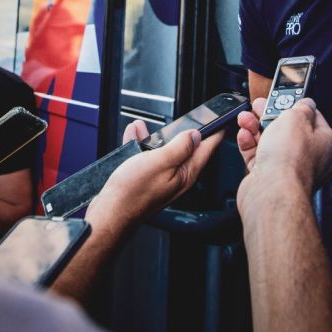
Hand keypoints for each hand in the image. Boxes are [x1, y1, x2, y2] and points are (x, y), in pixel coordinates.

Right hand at [85, 121, 223, 233]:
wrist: (111, 212)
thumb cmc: (133, 192)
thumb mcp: (160, 162)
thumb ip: (180, 147)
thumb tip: (195, 135)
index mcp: (186, 173)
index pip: (207, 148)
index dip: (215, 131)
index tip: (220, 119)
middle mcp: (178, 177)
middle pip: (187, 147)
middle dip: (180, 130)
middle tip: (179, 119)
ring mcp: (163, 178)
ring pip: (164, 150)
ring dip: (155, 137)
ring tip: (143, 128)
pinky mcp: (148, 179)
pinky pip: (148, 156)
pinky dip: (141, 145)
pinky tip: (134, 137)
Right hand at [236, 97, 331, 213]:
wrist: (271, 192)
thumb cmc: (290, 160)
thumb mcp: (296, 117)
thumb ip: (300, 106)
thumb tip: (304, 102)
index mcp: (327, 144)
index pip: (314, 118)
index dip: (297, 106)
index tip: (284, 98)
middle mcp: (311, 158)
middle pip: (289, 130)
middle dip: (271, 116)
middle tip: (260, 106)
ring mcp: (289, 169)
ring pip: (271, 142)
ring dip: (256, 128)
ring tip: (246, 119)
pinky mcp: (270, 177)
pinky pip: (259, 156)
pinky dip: (250, 144)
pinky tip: (244, 135)